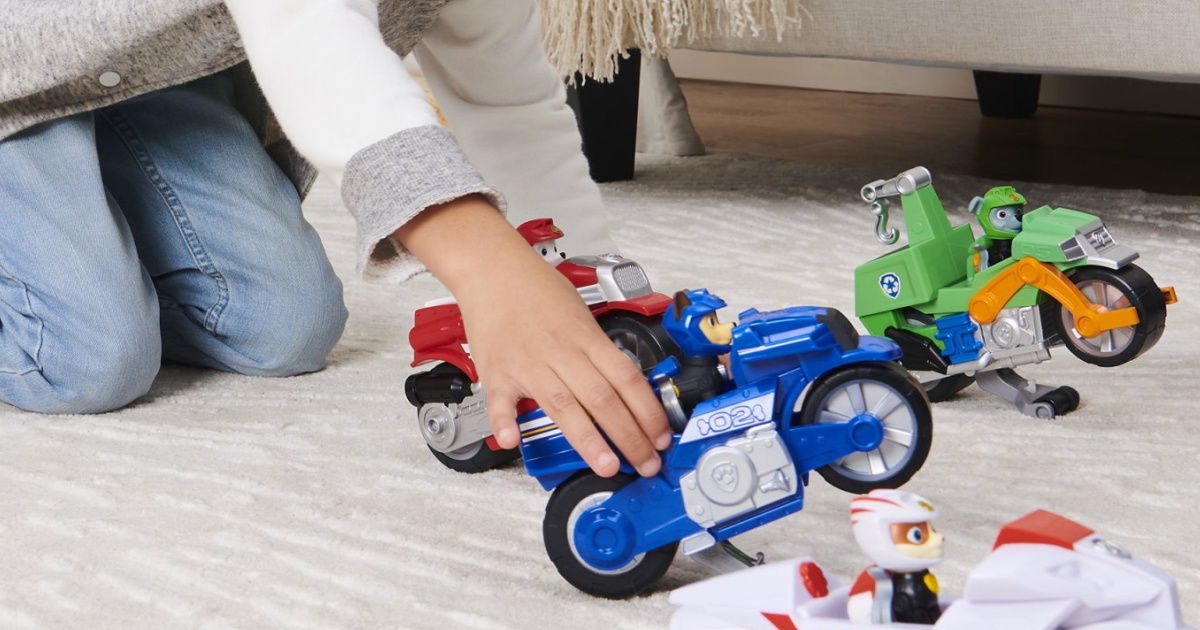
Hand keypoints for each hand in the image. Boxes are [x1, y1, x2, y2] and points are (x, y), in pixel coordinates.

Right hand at [395, 196, 670, 476]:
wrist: (493, 268)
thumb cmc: (537, 289)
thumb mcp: (580, 313)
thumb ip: (598, 350)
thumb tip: (624, 386)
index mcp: (585, 337)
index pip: (627, 379)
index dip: (648, 411)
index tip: (660, 437)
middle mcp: (560, 352)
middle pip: (602, 399)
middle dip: (629, 436)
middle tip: (645, 464)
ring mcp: (528, 364)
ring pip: (563, 406)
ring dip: (588, 440)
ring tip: (607, 466)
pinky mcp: (497, 373)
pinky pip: (501, 402)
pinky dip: (506, 422)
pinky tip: (514, 442)